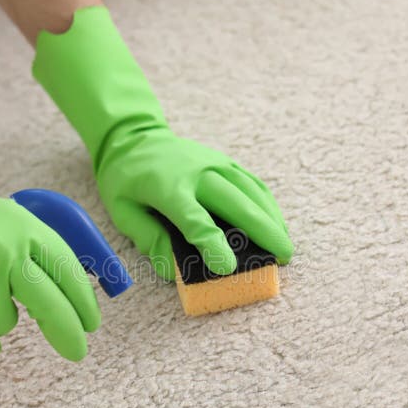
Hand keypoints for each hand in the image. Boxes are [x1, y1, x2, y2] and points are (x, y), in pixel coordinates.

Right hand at [0, 72, 98, 360]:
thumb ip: (31, 247)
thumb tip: (69, 285)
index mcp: (23, 228)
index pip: (68, 270)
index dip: (83, 300)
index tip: (91, 321)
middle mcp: (8, 253)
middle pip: (53, 306)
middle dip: (69, 333)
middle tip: (77, 351)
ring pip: (7, 325)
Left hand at [97, 129, 293, 279]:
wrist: (134, 137)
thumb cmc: (125, 181)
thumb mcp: (122, 212)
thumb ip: (148, 240)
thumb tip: (174, 270)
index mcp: (168, 188)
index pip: (195, 220)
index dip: (212, 245)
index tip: (228, 268)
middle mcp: (197, 173)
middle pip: (237, 204)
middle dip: (263, 232)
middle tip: (283, 257)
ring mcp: (215, 163)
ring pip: (252, 192)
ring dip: (272, 219)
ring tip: (285, 246)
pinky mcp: (226, 161)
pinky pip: (252, 183)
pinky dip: (268, 204)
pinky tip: (276, 223)